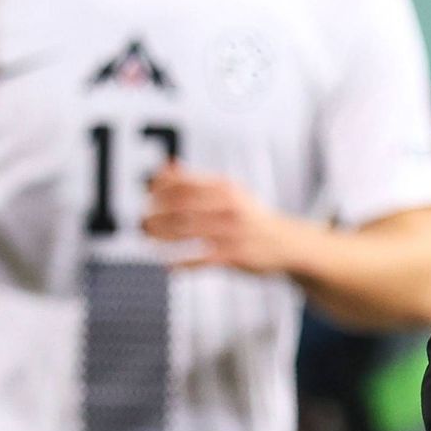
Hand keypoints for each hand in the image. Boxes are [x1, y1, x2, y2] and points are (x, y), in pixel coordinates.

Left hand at [142, 162, 294, 273]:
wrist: (288, 244)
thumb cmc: (250, 217)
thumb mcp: (229, 192)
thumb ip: (195, 180)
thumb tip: (164, 166)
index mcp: (226, 188)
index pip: (183, 184)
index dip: (159, 191)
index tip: (147, 200)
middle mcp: (229, 206)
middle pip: (181, 207)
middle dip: (156, 215)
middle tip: (142, 224)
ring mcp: (233, 231)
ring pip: (187, 232)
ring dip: (162, 236)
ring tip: (149, 239)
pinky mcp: (236, 256)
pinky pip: (201, 259)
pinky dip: (182, 263)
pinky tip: (169, 265)